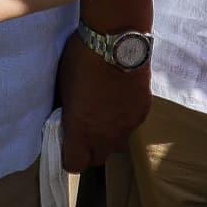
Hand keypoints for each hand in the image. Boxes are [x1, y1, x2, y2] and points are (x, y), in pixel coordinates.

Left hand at [58, 32, 151, 170]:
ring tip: (104, 113)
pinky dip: (123, 119)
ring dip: (107, 136)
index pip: (74, 165)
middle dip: (89, 150)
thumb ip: (67, 109)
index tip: (66, 144)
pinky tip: (119, 100)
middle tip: (84, 129)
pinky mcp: (143, 113)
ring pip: (116, 144)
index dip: (68, 157)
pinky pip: (130, 126)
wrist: (118, 42)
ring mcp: (127, 126)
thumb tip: (67, 118)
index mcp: (81, 129)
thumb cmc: (82, 58)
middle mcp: (106, 135)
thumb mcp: (63, 85)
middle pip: (97, 159)